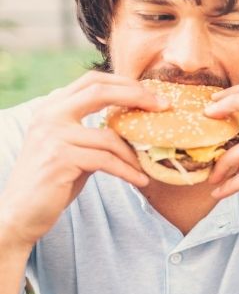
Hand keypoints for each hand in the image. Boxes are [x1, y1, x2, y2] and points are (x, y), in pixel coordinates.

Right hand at [0, 72, 167, 248]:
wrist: (20, 212)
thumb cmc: (54, 179)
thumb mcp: (73, 147)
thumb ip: (95, 132)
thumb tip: (136, 124)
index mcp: (52, 107)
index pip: (92, 80)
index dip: (125, 83)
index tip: (153, 95)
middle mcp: (49, 115)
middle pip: (100, 91)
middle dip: (136, 96)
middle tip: (163, 107)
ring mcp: (52, 135)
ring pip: (109, 137)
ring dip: (134, 154)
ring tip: (147, 166)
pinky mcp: (59, 158)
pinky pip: (106, 161)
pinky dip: (127, 171)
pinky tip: (141, 180)